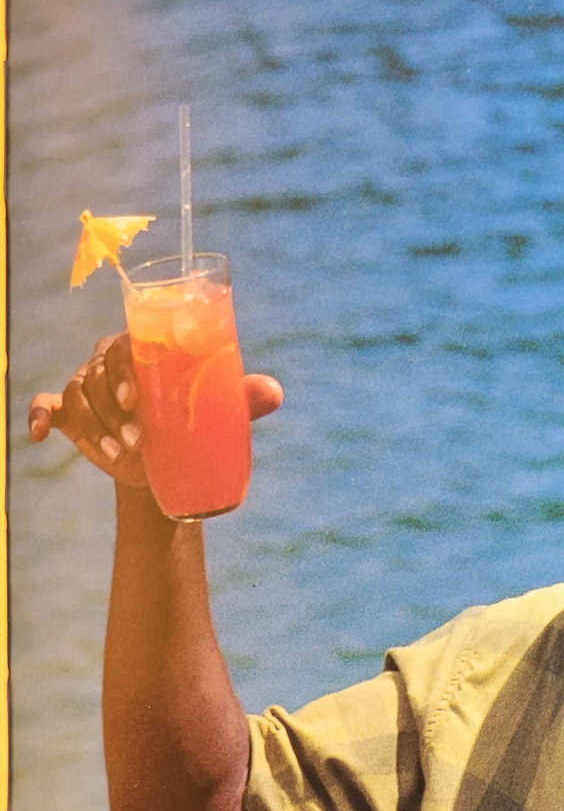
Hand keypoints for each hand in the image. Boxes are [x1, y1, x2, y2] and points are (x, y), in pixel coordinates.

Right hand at [29, 333, 283, 489]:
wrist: (167, 468)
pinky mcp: (71, 412)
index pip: (127, 343)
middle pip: (98, 366)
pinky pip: (49, 405)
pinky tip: (42, 434)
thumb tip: (275, 393)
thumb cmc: (192, 427)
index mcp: (142, 350)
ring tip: (118, 454)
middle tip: (134, 435)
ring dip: (94, 425)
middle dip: (111, 402)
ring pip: (79, 392)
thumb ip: (241, 399)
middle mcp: (110, 361)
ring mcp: (88, 386)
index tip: (136, 399)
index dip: (125, 367)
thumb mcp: (216, 415)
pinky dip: (41, 416)